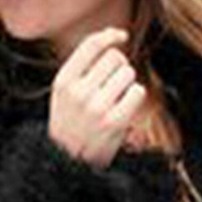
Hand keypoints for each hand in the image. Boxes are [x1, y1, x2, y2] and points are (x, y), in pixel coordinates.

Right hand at [48, 27, 148, 169]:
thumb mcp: (64, 96)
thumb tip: (114, 39)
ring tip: (118, 100)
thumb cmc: (71, 127)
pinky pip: (137, 92)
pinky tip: (127, 108)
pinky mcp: (114, 122)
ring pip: (127, 73)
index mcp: (63, 82)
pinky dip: (136, 97)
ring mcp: (96, 107)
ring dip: (128, 83)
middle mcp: (78, 93)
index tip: (121, 36)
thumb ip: (82, 69)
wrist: (68, 166)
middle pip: (114, 58)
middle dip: (120, 67)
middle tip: (115, 85)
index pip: (91, 45)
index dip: (110, 36)